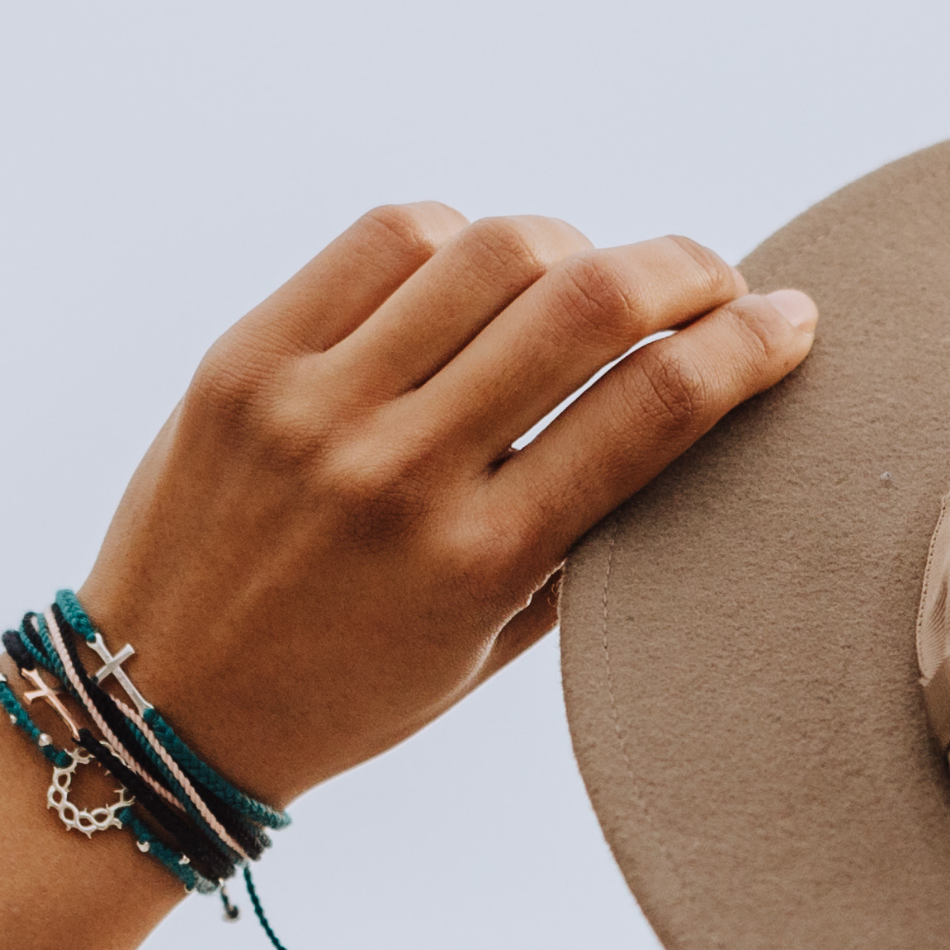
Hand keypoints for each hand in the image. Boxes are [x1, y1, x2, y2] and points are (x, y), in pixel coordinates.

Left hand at [0, 207, 815, 949]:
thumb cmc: (340, 697)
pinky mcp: (244, 359)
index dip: (751, 343)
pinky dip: (457, 241)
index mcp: (475, 564)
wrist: (158, 709)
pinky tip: (471, 279)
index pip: (655, 407)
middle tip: (710, 283)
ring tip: (584, 284)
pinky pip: (386, 239)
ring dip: (573, 247)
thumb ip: (578, 547)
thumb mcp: (481, 656)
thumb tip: (678, 422)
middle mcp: (397, 471)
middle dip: (687, 268)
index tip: (790, 321)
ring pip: (493, 246)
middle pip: (590, 298)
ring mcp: (313, 404)